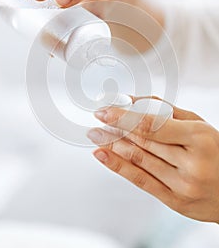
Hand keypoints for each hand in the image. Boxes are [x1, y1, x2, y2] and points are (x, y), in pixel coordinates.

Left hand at [88, 100, 218, 222]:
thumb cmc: (216, 151)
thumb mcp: (198, 125)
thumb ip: (167, 111)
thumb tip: (133, 101)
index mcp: (199, 139)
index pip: (153, 126)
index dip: (125, 117)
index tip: (106, 111)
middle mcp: (190, 164)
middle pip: (144, 143)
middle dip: (116, 129)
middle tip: (97, 121)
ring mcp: (182, 185)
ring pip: (139, 161)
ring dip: (113, 146)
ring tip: (96, 135)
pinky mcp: (175, 201)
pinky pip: (141, 181)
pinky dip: (118, 167)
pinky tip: (103, 156)